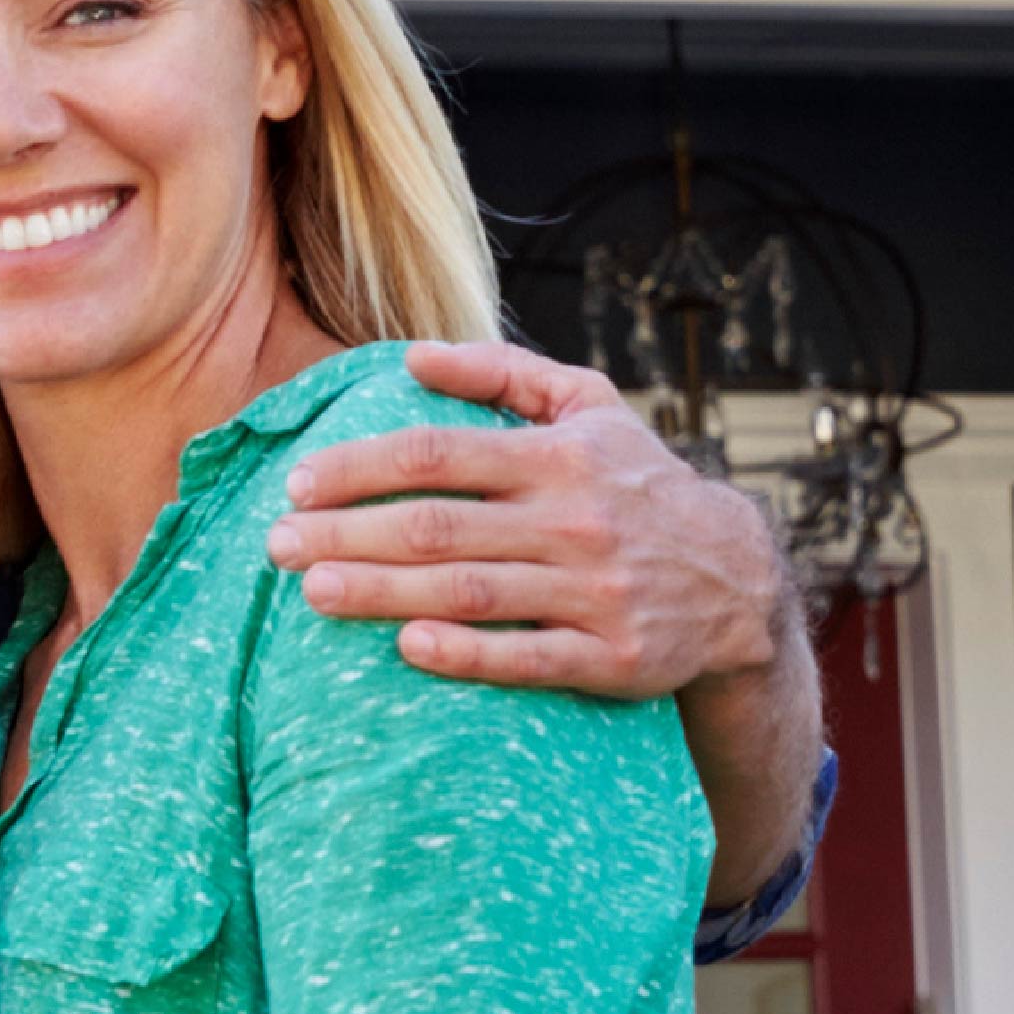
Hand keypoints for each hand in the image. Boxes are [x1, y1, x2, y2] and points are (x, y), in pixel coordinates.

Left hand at [271, 339, 796, 705]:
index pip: (439, 453)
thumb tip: (411, 355)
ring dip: (384, 592)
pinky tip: (407, 648)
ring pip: (470, 592)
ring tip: (313, 594)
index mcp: (557, 457)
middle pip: (439, 525)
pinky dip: (467, 654)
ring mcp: (593, 592)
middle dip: (348, 533)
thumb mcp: (589, 407)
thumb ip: (501, 373)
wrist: (737, 580)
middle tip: (277, 545)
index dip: (361, 467)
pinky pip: (529, 657)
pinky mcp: (611, 658)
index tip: (300, 482)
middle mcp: (573, 520)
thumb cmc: (639, 484)